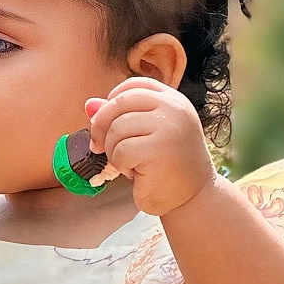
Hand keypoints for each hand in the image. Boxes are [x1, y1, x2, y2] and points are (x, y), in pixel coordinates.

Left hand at [84, 77, 215, 216]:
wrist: (193, 198)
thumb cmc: (167, 168)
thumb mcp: (145, 136)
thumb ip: (121, 117)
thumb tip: (89, 104)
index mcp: (173, 100)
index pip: (133, 85)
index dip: (112, 101)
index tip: (108, 123)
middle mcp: (174, 108)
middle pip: (120, 103)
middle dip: (101, 126)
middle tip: (98, 147)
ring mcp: (169, 127)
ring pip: (117, 129)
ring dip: (113, 151)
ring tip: (129, 164)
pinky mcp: (160, 148)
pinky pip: (121, 151)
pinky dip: (120, 166)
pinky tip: (135, 174)